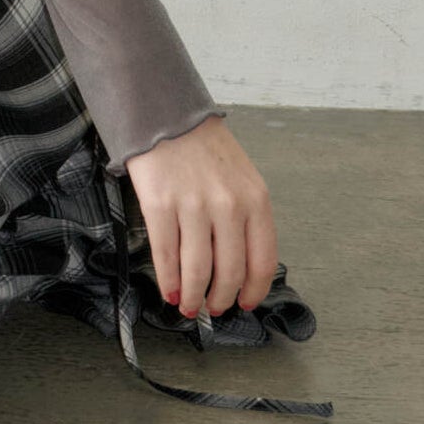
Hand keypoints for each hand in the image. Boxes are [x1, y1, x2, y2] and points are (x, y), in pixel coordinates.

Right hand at [122, 115, 277, 317]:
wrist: (166, 115)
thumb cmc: (204, 148)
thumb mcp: (241, 178)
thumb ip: (246, 218)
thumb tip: (240, 267)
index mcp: (255, 200)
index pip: (262, 261)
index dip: (253, 290)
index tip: (245, 303)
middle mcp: (228, 206)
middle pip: (230, 272)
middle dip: (220, 298)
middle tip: (213, 307)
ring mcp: (193, 206)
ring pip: (198, 270)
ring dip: (193, 297)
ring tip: (188, 305)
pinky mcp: (160, 205)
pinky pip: (167, 256)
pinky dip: (169, 280)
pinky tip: (170, 290)